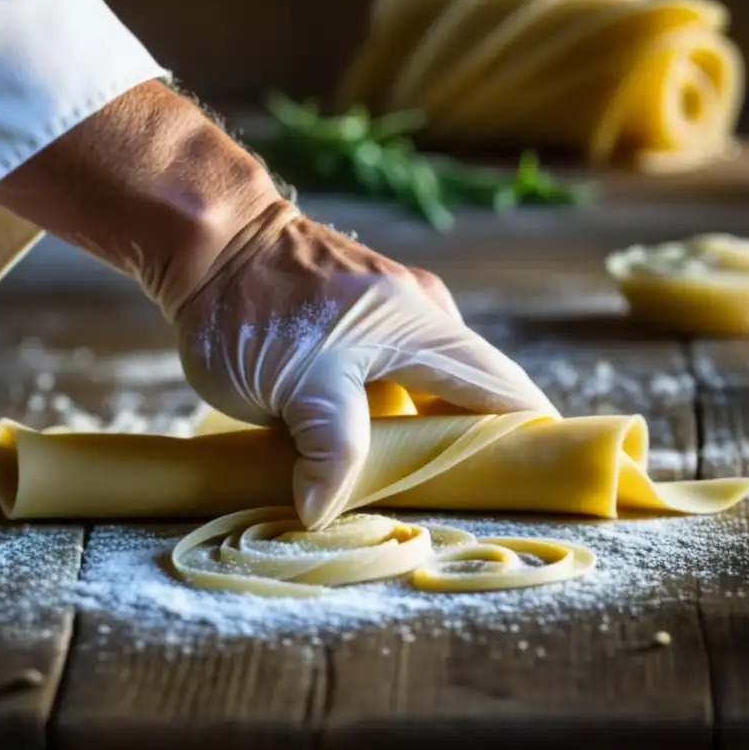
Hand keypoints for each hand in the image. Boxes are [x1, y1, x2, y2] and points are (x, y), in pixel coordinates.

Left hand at [173, 201, 558, 528]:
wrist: (206, 238)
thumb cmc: (252, 308)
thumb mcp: (297, 389)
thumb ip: (331, 455)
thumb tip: (324, 511)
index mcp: (424, 328)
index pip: (505, 391)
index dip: (532, 438)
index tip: (542, 484)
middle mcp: (423, 314)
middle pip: (475, 392)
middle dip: (478, 447)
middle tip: (470, 503)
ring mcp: (392, 310)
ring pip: (432, 386)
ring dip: (429, 433)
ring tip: (420, 485)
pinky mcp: (358, 317)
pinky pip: (398, 373)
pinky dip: (397, 414)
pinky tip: (373, 446)